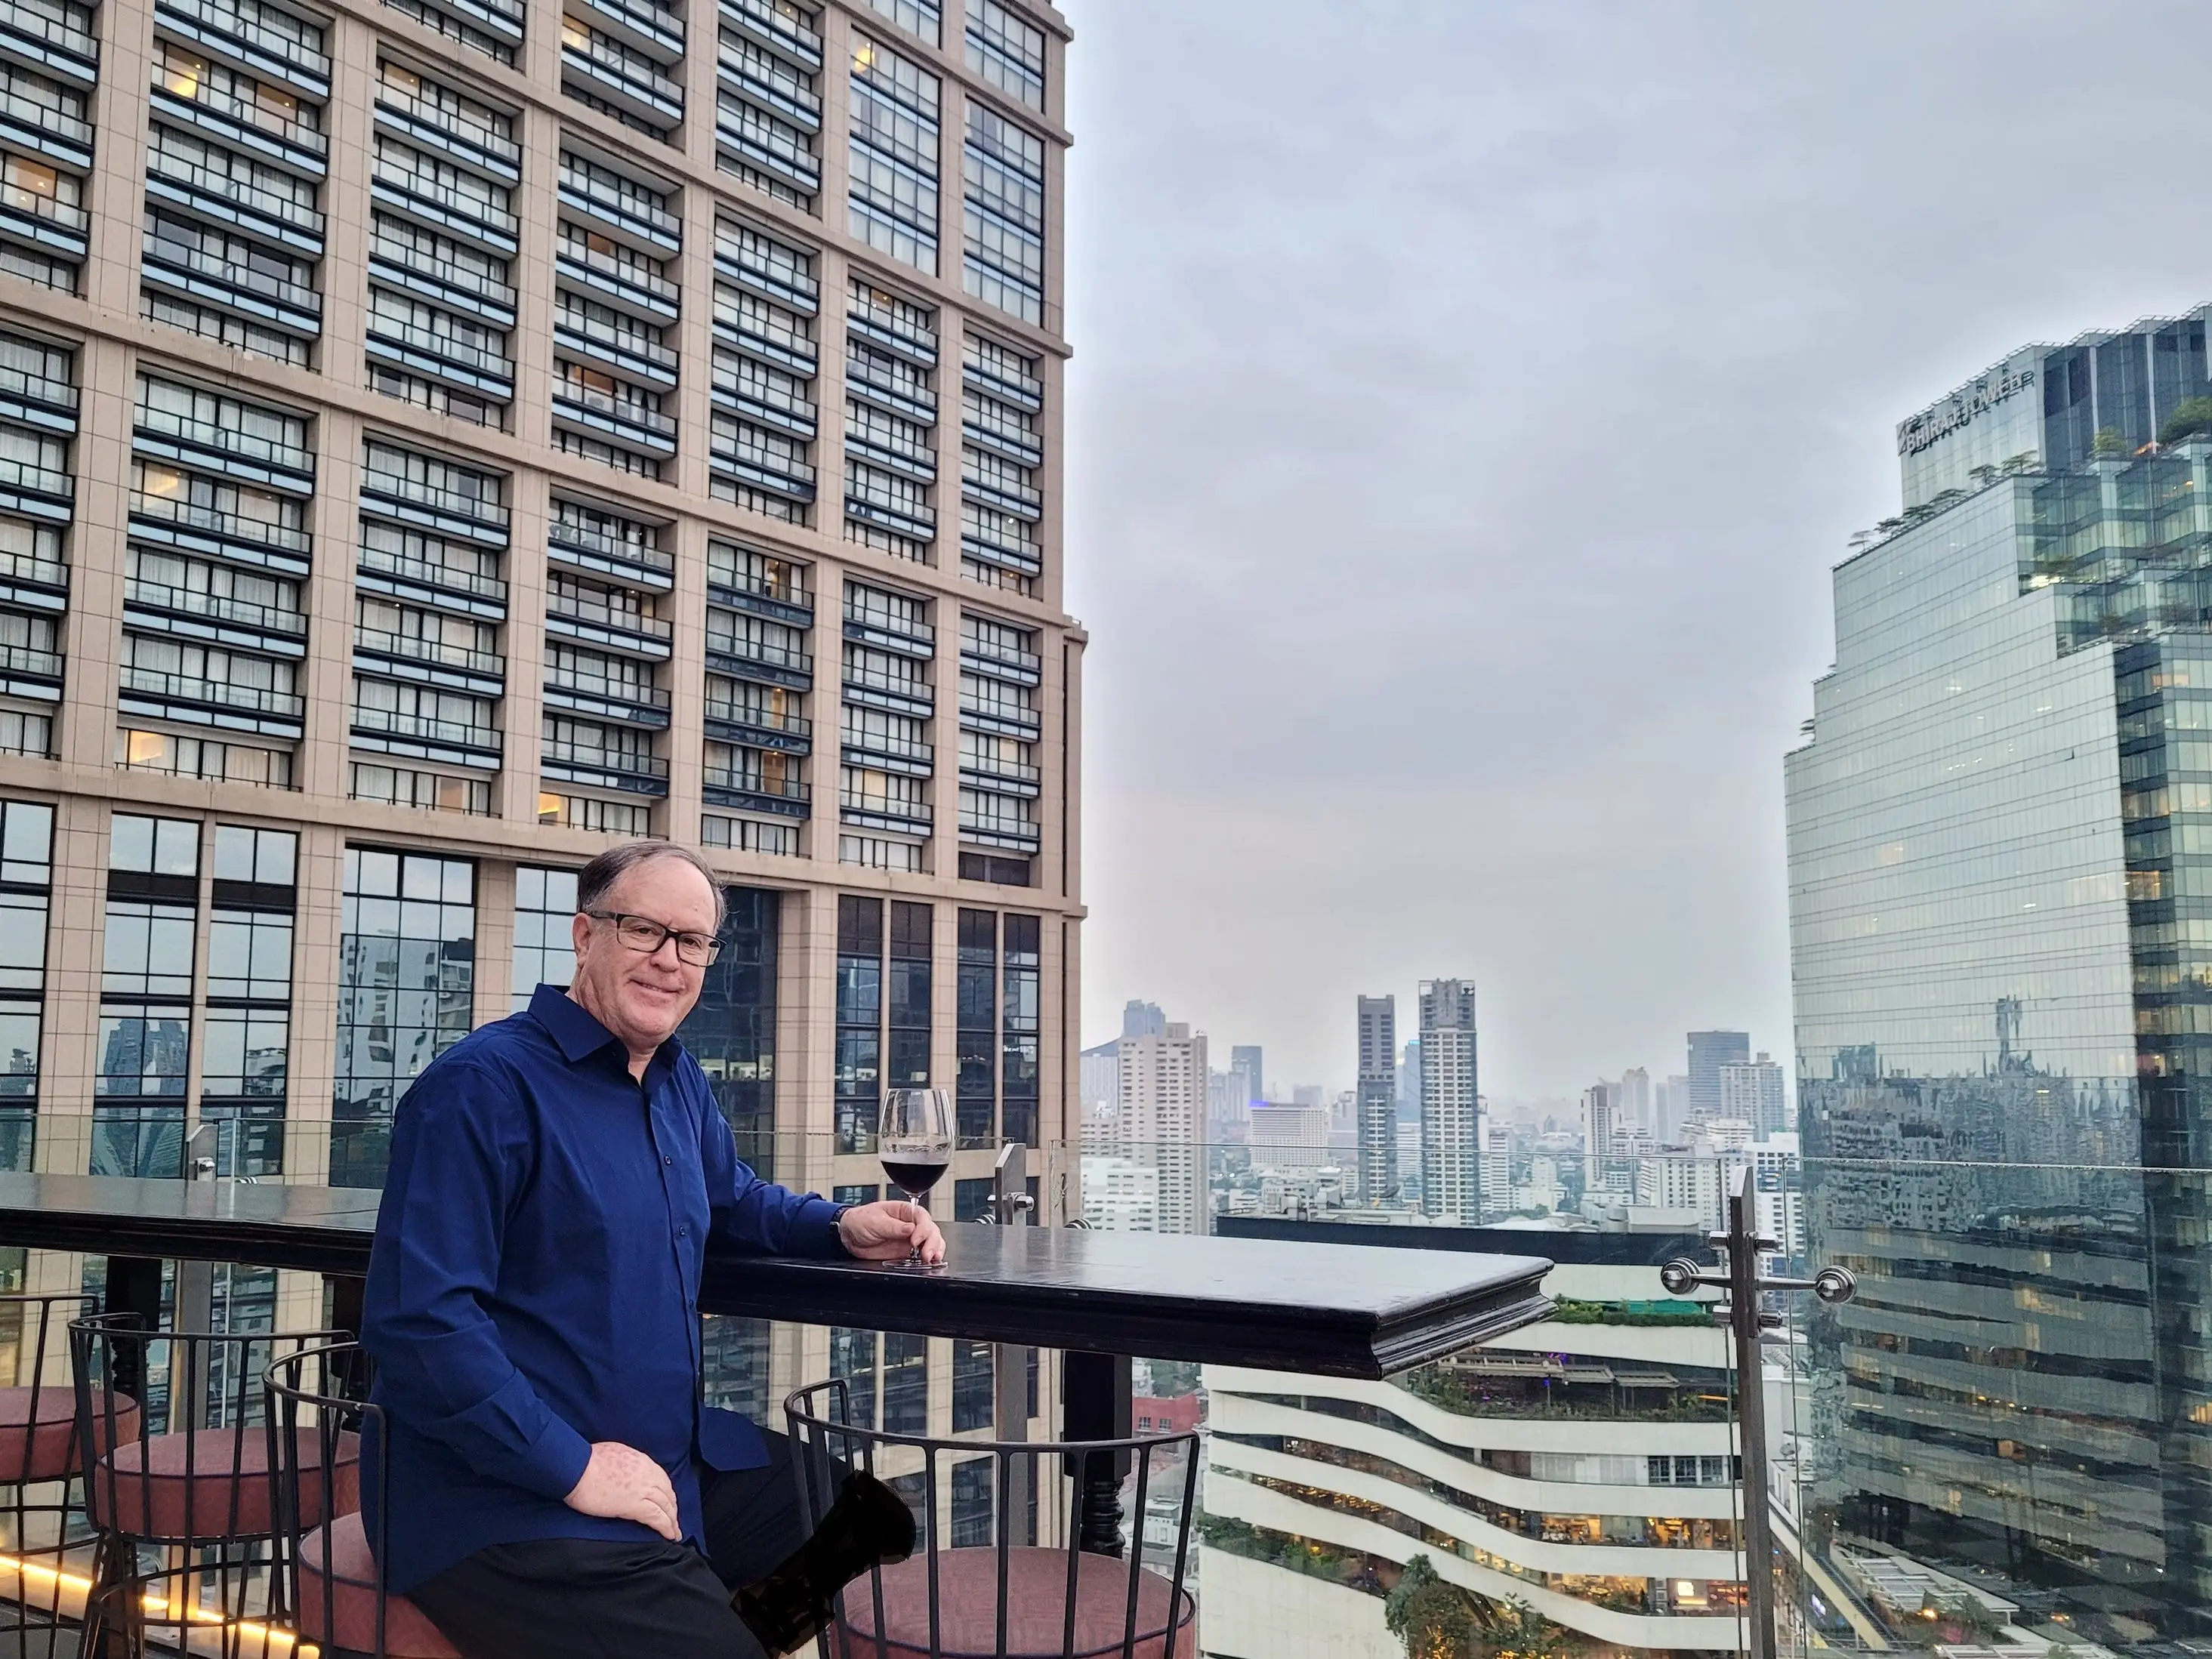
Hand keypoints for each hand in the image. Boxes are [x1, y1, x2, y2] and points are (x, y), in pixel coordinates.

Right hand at [565, 1442, 680, 1540]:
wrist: (577, 1466)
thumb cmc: (586, 1459)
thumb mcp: (614, 1452)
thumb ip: (625, 1462)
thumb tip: (624, 1468)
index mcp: (641, 1461)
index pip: (662, 1478)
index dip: (667, 1492)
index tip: (668, 1500)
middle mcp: (647, 1474)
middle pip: (668, 1493)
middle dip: (673, 1507)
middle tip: (675, 1519)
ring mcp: (642, 1490)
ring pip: (666, 1507)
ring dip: (673, 1520)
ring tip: (675, 1532)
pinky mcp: (634, 1506)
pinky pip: (657, 1518)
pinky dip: (666, 1527)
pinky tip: (670, 1535)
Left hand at [838, 1200, 945, 1263]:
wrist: (849, 1236)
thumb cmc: (860, 1221)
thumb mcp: (874, 1221)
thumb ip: (892, 1226)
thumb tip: (910, 1228)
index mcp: (904, 1211)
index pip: (922, 1217)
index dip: (923, 1228)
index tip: (916, 1239)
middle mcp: (911, 1224)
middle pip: (931, 1230)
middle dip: (932, 1242)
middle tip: (926, 1254)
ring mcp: (910, 1240)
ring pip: (932, 1243)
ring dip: (935, 1250)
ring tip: (931, 1259)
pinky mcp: (906, 1253)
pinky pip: (922, 1256)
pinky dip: (929, 1259)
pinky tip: (930, 1263)